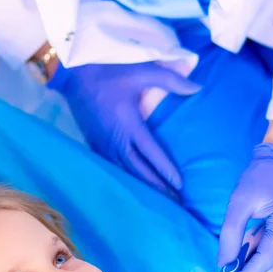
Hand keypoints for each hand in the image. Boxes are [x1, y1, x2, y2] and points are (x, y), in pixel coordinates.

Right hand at [48, 61, 199, 192]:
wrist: (75, 72)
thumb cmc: (110, 70)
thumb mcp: (142, 70)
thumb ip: (171, 80)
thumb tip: (198, 87)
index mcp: (129, 124)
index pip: (152, 153)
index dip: (166, 170)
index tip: (179, 184)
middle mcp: (116, 140)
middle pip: (139, 170)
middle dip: (157, 186)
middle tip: (173, 201)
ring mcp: (103, 144)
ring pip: (124, 172)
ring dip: (141, 186)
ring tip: (157, 200)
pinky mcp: (94, 144)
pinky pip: (111, 167)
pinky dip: (124, 178)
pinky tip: (133, 187)